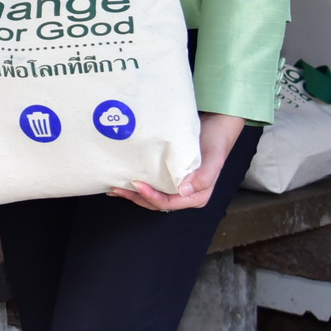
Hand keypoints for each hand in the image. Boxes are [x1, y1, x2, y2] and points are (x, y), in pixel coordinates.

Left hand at [110, 113, 246, 211]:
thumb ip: (203, 177)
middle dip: (136, 198)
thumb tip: (184, 190)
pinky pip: (152, 185)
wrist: (216, 126)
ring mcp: (176, 187)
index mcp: (196, 196)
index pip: (168, 203)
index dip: (151, 197)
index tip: (137, 184)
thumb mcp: (214, 159)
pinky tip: (124, 179)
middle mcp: (185, 195)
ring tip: (115, 187)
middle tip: (117, 188)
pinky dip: (138, 185)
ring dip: (133, 194)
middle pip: (156, 203)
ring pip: (151, 196)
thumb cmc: (215, 142)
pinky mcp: (169, 177)